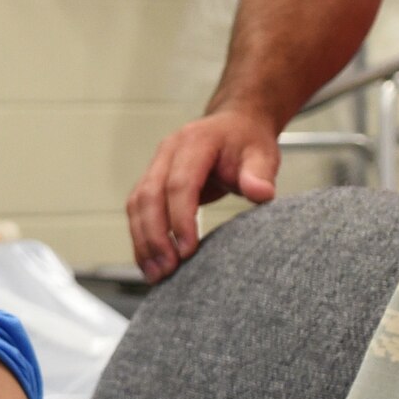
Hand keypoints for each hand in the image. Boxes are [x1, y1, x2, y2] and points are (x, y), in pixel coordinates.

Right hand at [126, 108, 280, 282]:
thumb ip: (260, 174)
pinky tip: (150, 262)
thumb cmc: (247, 141)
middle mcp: (168, 151)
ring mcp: (156, 165)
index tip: (188, 249)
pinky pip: (138, 210)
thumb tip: (261, 192)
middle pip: (150, 195)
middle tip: (168, 269)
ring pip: (137, 205)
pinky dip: (141, 237)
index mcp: (195, 142)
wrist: (234, 125)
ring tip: (155, 274)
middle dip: (155, 235)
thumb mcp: (262, 154)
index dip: (180, 218)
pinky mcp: (152, 181)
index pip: (179, 183)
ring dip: (142, 241)